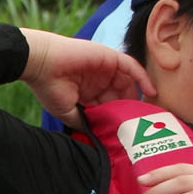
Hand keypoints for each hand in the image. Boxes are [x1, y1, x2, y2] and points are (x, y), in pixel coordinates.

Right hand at [19, 29, 152, 126]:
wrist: (40, 64)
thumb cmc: (48, 87)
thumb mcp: (66, 112)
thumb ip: (83, 121)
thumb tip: (96, 136)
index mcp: (89, 93)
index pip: (110, 106)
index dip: (120, 117)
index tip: (131, 131)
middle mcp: (99, 81)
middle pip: (122, 95)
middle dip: (132, 108)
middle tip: (143, 123)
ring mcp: (105, 69)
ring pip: (129, 82)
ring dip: (140, 95)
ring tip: (149, 111)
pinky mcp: (109, 57)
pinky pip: (131, 67)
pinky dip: (142, 78)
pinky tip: (151, 92)